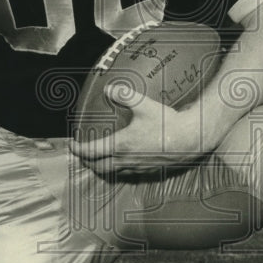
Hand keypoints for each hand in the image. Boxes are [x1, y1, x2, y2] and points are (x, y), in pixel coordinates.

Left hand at [70, 86, 208, 177]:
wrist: (190, 139)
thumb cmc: (167, 122)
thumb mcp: (144, 104)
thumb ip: (125, 95)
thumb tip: (108, 88)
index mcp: (121, 145)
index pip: (92, 151)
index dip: (78, 149)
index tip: (72, 145)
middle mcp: (126, 160)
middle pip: (98, 167)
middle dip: (87, 161)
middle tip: (83, 154)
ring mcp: (137, 168)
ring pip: (113, 173)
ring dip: (102, 168)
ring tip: (99, 160)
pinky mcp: (148, 171)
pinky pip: (127, 174)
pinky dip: (119, 170)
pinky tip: (122, 164)